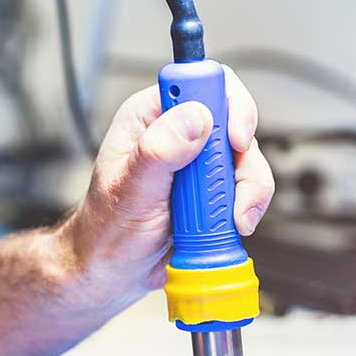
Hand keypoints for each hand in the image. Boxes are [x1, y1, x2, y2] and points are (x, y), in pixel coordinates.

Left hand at [64, 69, 274, 307]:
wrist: (111, 273)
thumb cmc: (106, 231)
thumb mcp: (130, 191)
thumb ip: (159, 152)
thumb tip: (195, 118)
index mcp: (150, 117)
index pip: (199, 83)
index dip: (226, 103)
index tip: (233, 141)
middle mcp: (176, 132)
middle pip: (235, 121)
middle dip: (242, 160)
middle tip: (227, 192)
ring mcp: (198, 162)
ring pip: (248, 158)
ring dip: (247, 191)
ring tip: (228, 220)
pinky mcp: (212, 189)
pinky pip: (248, 186)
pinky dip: (247, 207)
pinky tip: (229, 225)